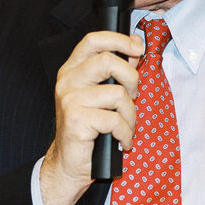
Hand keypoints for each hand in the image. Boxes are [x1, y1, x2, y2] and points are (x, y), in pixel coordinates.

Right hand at [39, 31, 143, 204]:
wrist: (68, 164)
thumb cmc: (88, 129)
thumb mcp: (101, 94)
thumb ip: (116, 70)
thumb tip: (135, 45)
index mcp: (72, 70)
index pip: (93, 40)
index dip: (118, 39)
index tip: (136, 48)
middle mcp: (67, 81)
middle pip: (108, 60)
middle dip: (131, 79)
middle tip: (132, 97)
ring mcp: (69, 99)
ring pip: (118, 93)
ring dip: (131, 115)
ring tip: (125, 127)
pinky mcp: (76, 119)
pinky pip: (115, 120)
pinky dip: (125, 133)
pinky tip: (121, 141)